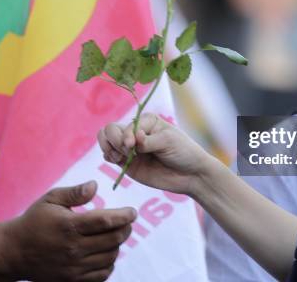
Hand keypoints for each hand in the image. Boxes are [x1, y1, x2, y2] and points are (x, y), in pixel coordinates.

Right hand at [4, 181, 135, 280]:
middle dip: (125, 229)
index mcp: (69, 226)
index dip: (124, 216)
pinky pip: (102, 274)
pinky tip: (105, 252)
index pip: (106, 221)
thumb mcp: (50, 200)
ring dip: (118, 245)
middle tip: (127, 222)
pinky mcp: (72, 280)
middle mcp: (73, 248)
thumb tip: (95, 185)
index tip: (132, 212)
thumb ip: (74, 192)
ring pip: (110, 257)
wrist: (13, 252)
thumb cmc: (34, 221)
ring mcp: (74, 267)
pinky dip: (109, 263)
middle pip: (113, 240)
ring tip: (115, 235)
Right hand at [98, 114, 216, 194]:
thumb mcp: (168, 141)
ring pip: (106, 141)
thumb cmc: (183, 152)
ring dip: (108, 148)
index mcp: (146, 122)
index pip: (125, 125)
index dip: (125, 135)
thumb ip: (148, 141)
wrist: (190, 175)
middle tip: (126, 152)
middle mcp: (135, 132)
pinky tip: (119, 162)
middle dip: (114, 141)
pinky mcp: (127, 163)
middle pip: (109, 130)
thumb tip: (133, 138)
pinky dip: (109, 157)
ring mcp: (130, 148)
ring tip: (120, 158)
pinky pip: (109, 156)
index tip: (133, 147)